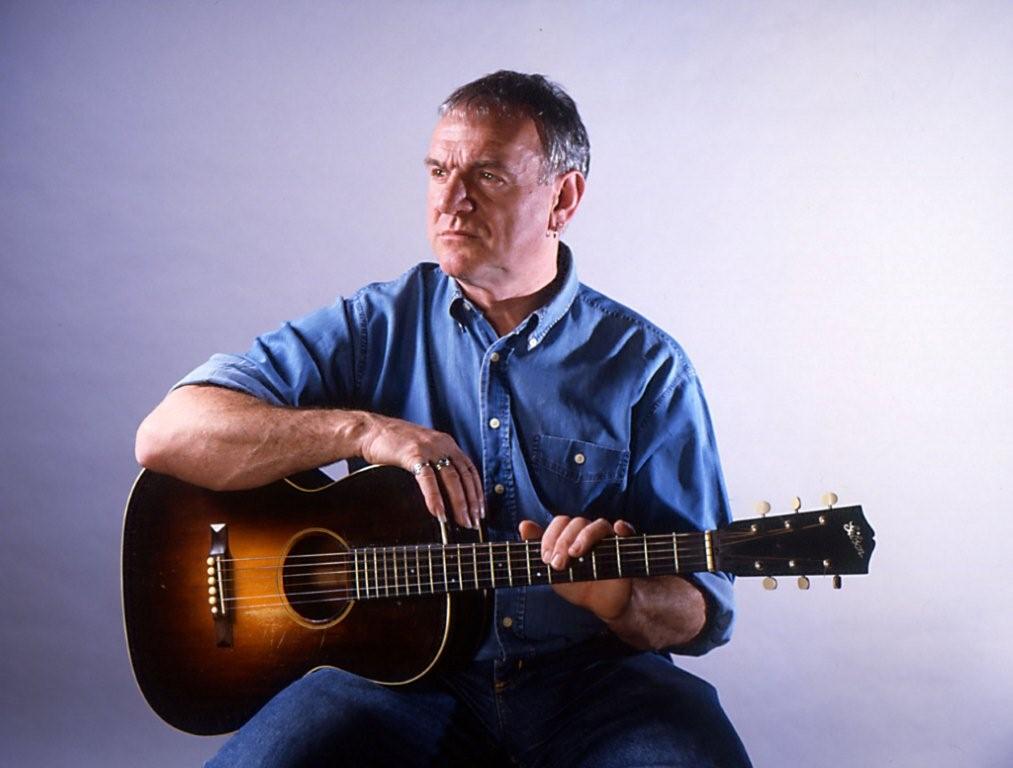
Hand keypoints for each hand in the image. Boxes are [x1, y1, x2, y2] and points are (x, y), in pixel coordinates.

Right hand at [359, 414, 483, 527]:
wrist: (370, 430)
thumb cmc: (393, 443)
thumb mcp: (423, 449)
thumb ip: (436, 462)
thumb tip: (447, 489)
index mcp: (447, 443)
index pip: (470, 469)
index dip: (477, 491)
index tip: (479, 510)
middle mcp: (442, 444)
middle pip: (464, 476)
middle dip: (471, 502)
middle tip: (474, 522)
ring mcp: (429, 448)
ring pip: (451, 478)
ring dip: (459, 503)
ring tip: (462, 521)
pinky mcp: (413, 454)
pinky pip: (428, 479)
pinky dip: (435, 498)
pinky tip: (438, 512)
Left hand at [518, 516, 636, 621]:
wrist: (600, 604)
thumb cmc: (575, 584)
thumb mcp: (552, 571)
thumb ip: (538, 548)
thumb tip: (523, 524)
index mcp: (571, 534)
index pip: (560, 523)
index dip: (550, 537)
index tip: (545, 559)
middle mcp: (588, 532)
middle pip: (576, 523)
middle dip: (563, 542)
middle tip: (558, 564)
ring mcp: (607, 538)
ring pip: (598, 525)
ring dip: (585, 536)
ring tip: (575, 553)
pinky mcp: (624, 546)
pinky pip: (626, 530)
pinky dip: (623, 527)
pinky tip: (618, 528)